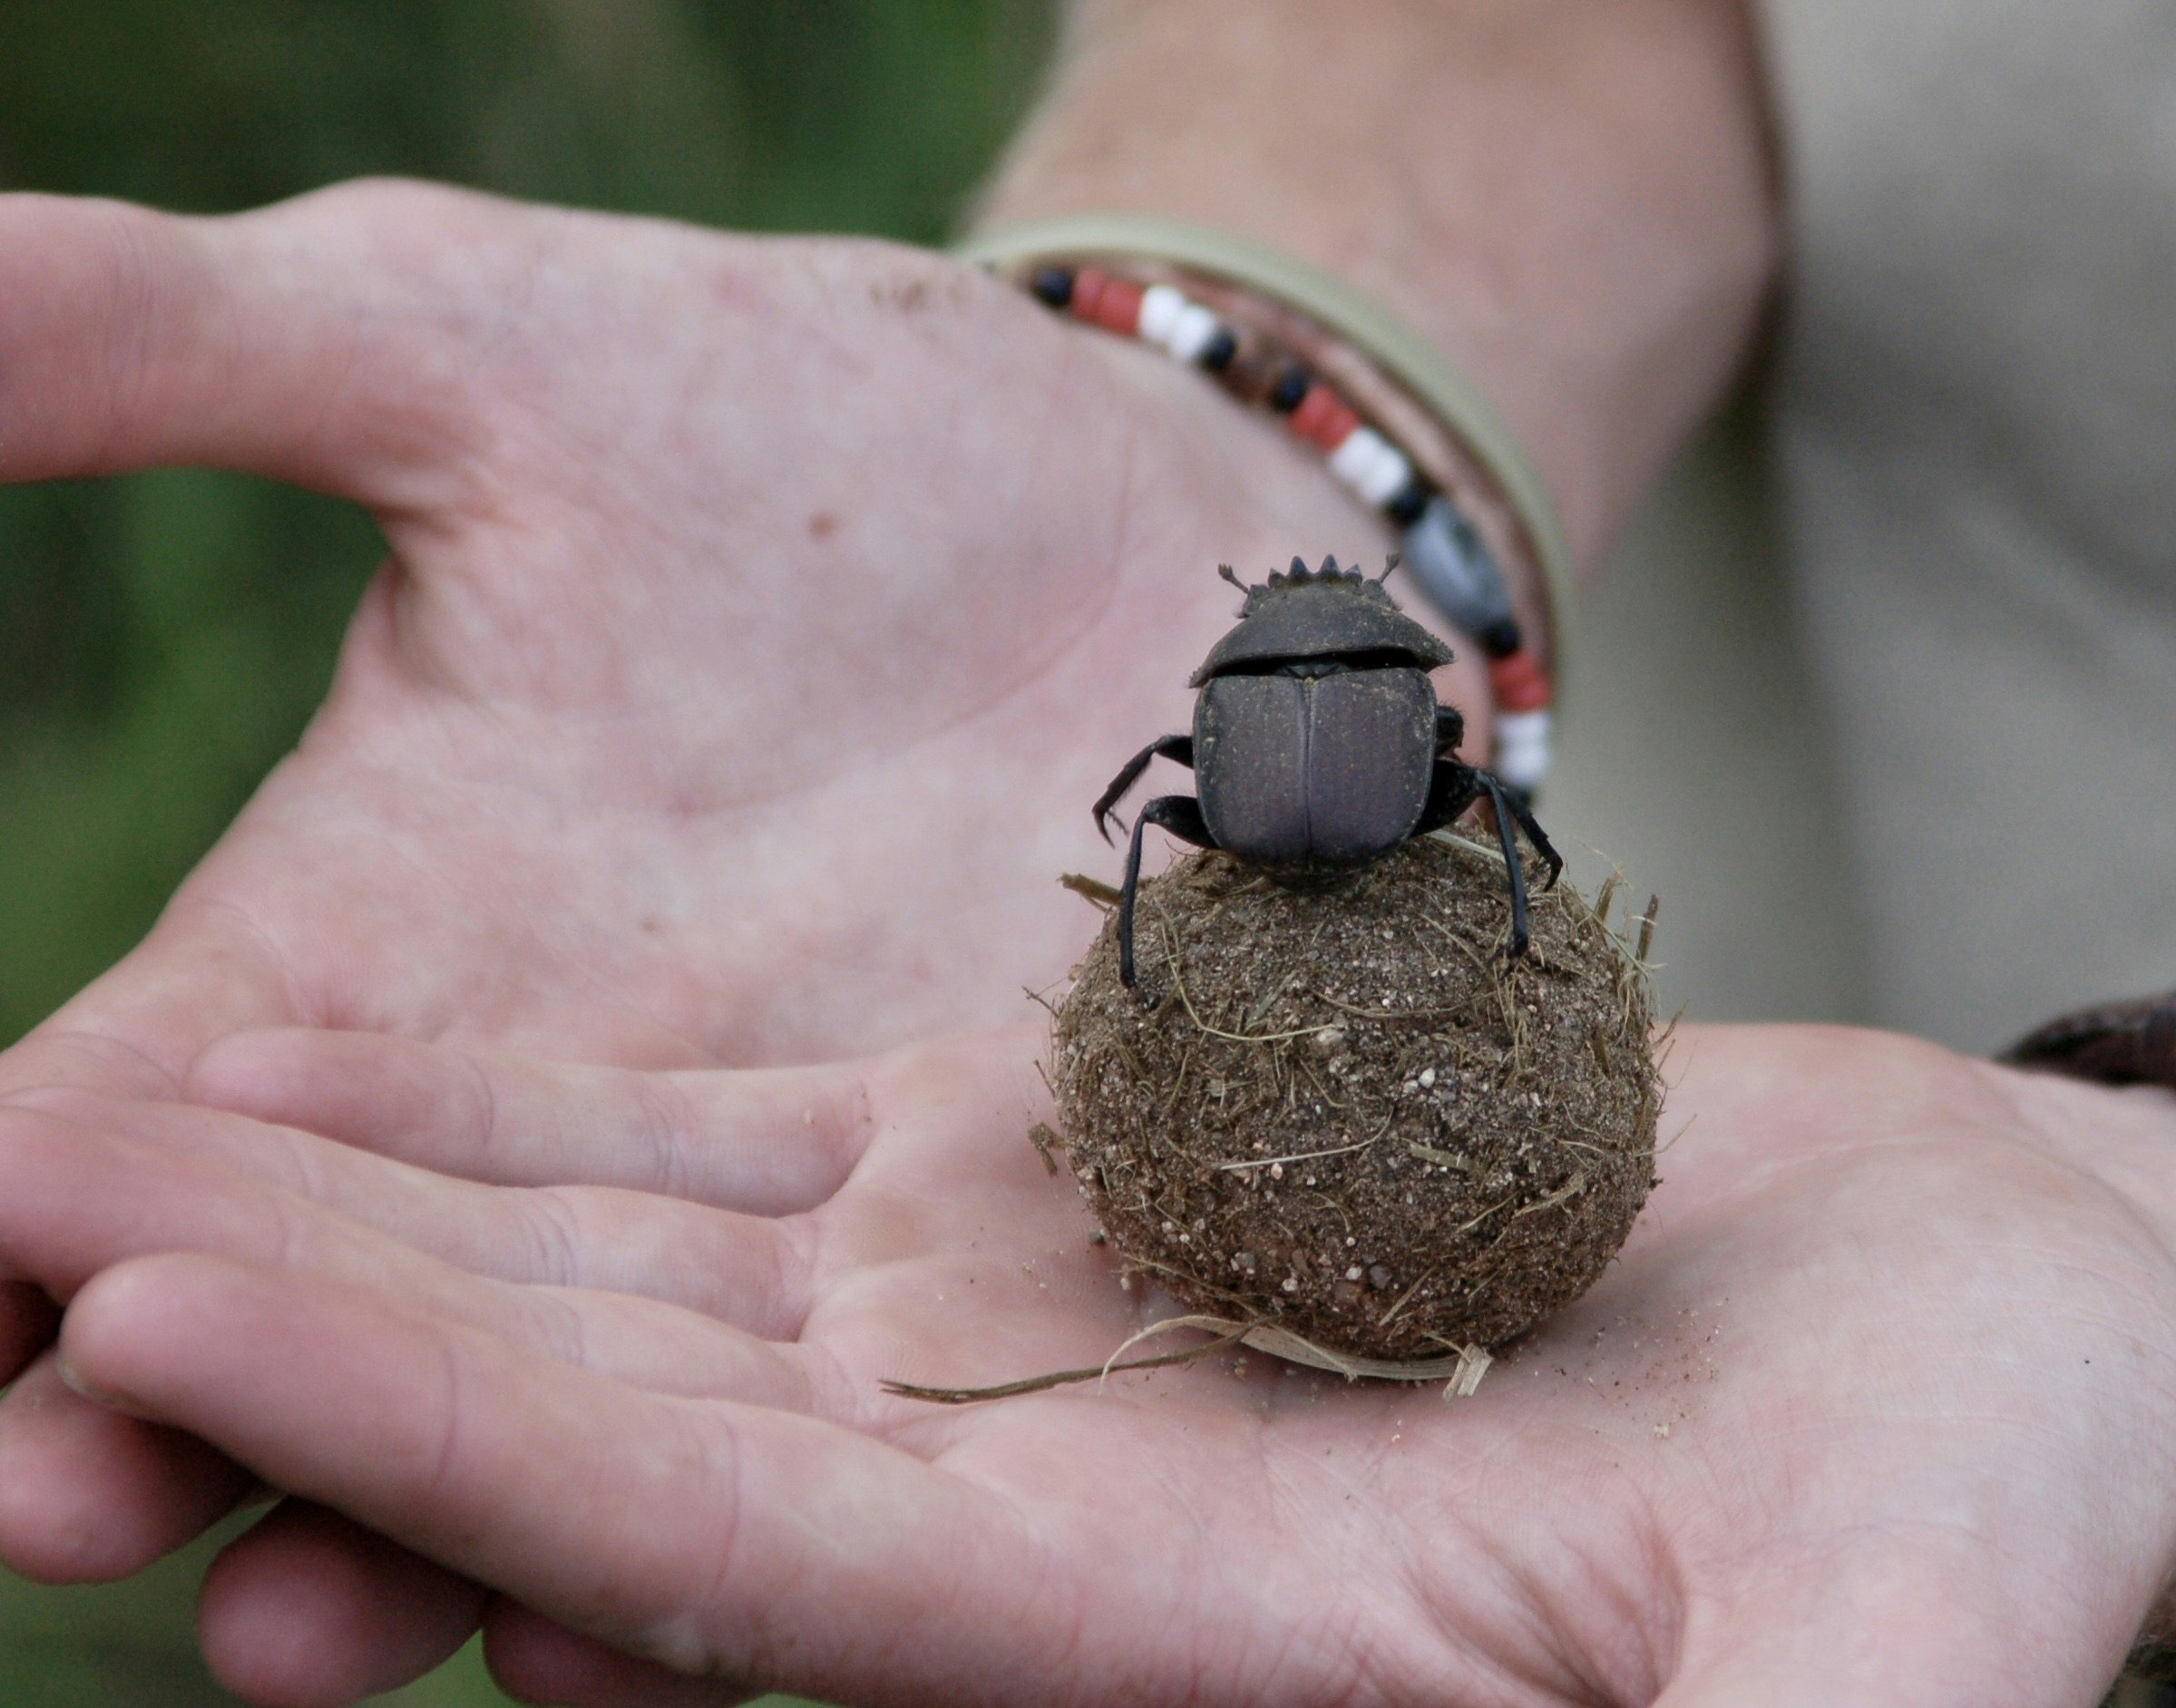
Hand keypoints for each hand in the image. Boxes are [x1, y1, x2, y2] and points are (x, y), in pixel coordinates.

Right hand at [0, 182, 1451, 1634]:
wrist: (1158, 510)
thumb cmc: (826, 425)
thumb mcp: (482, 358)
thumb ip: (160, 349)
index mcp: (373, 952)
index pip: (136, 1127)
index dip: (25, 1201)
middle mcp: (542, 1131)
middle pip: (324, 1320)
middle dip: (196, 1418)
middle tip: (54, 1505)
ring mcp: (761, 1231)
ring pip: (559, 1427)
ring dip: (424, 1535)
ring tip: (300, 1629)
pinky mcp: (963, 1267)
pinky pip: (823, 1438)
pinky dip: (722, 1534)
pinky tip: (629, 1625)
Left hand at [2, 1019, 2175, 1703]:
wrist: (1993, 1321)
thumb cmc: (1991, 1494)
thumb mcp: (1905, 1657)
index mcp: (1182, 1653)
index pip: (742, 1565)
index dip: (456, 1434)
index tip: (157, 1299)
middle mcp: (1055, 1531)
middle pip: (612, 1417)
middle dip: (297, 1309)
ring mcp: (1049, 1363)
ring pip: (641, 1276)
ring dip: (368, 1186)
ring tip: (70, 1070)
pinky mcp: (1090, 1209)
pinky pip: (763, 1160)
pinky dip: (553, 1102)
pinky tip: (356, 1028)